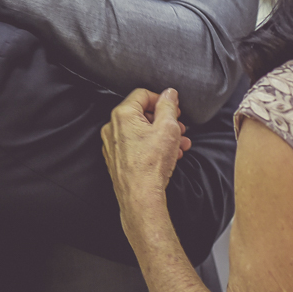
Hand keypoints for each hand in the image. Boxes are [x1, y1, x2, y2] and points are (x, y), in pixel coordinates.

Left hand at [101, 88, 190, 234]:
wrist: (140, 196)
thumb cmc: (152, 164)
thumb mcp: (168, 127)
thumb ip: (168, 106)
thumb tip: (168, 94)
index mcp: (122, 115)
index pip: (142, 94)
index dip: (161, 99)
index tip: (174, 108)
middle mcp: (112, 128)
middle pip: (142, 114)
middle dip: (165, 120)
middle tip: (180, 127)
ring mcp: (112, 145)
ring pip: (141, 131)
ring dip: (162, 135)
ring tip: (180, 145)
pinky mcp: (116, 159)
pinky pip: (135, 146)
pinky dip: (152, 146)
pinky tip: (169, 155)